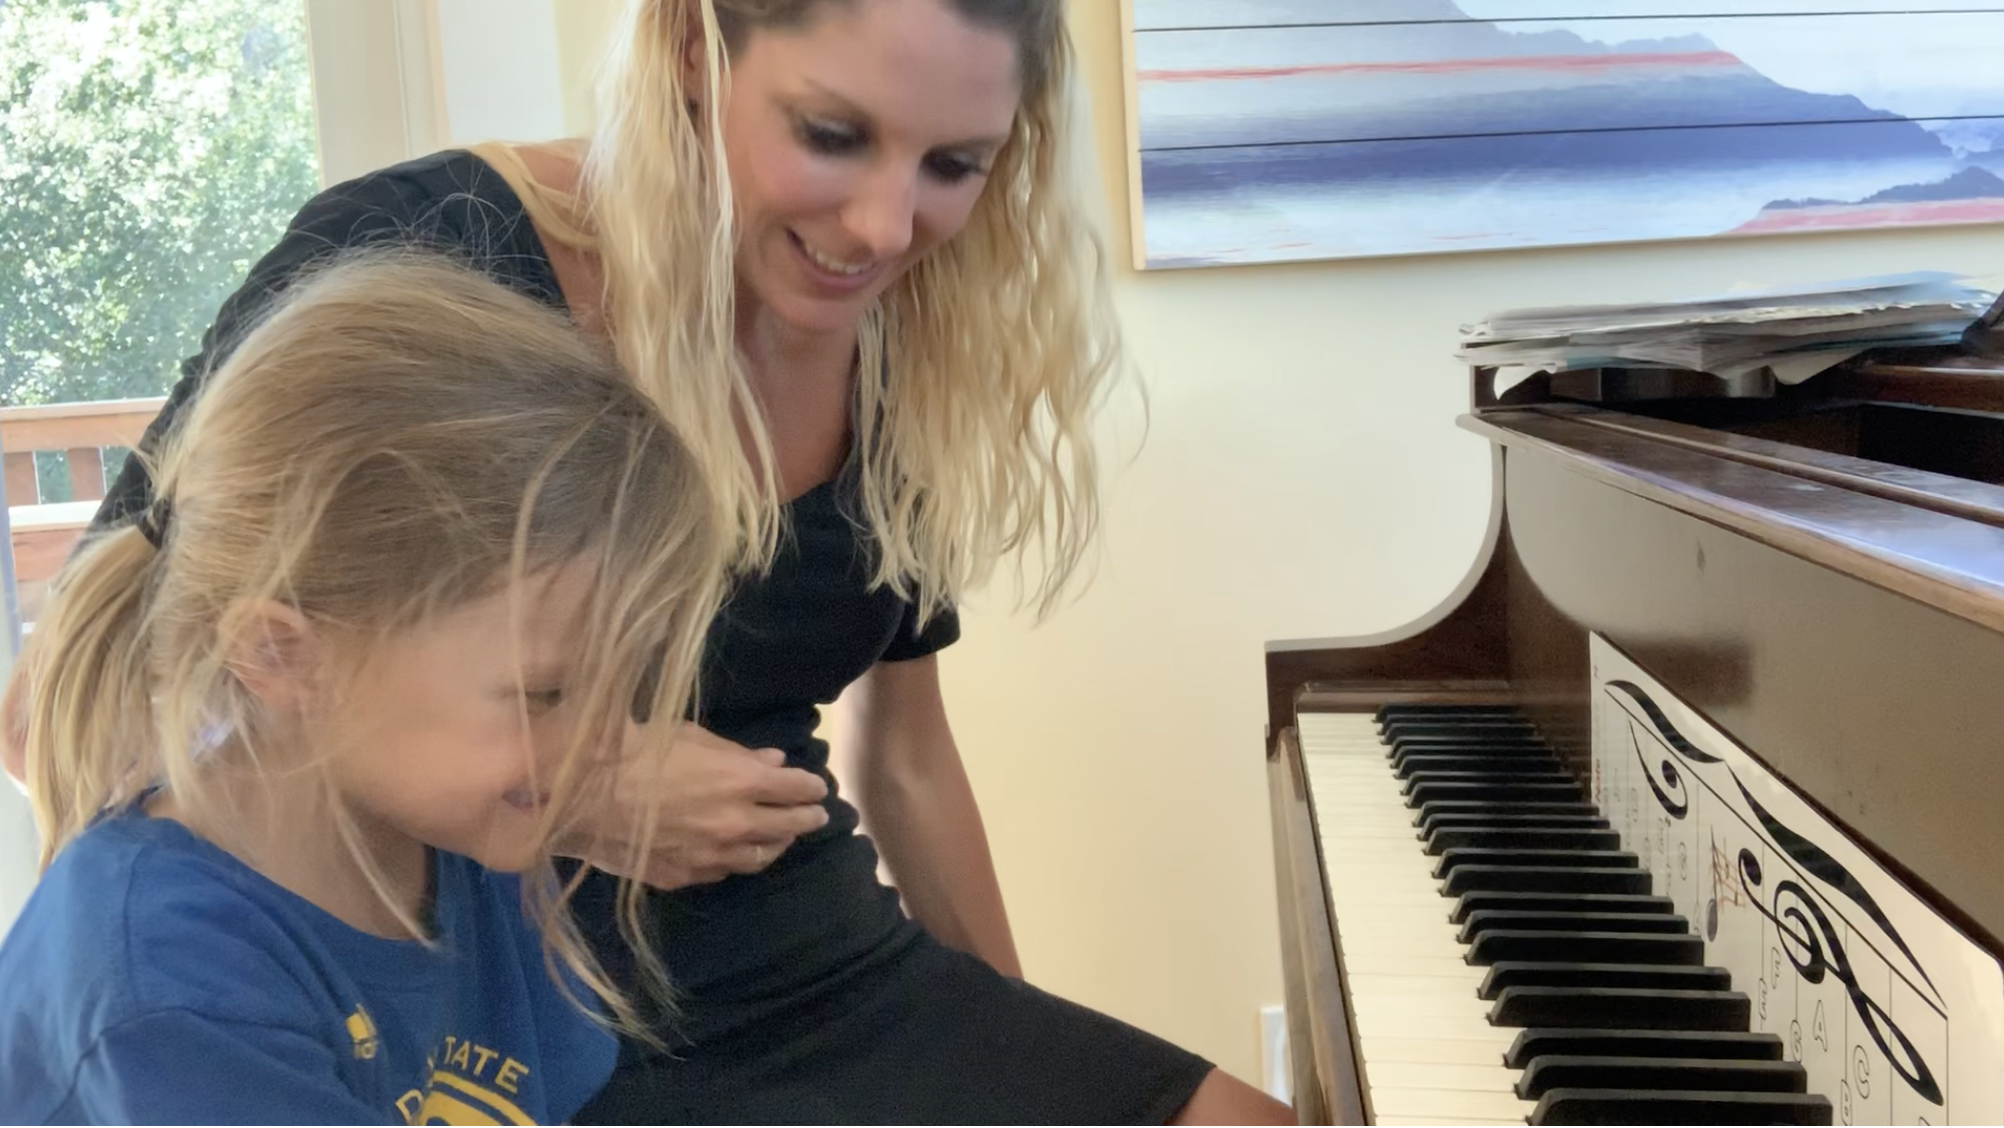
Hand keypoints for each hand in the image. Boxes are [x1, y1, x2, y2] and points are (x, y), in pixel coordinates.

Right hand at [558, 722, 829, 889]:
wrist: (582, 792)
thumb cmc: (637, 749)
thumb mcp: (692, 737)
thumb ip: (737, 753)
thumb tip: (773, 759)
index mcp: (743, 781)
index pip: (796, 787)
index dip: (810, 786)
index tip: (815, 785)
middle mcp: (735, 823)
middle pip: (789, 825)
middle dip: (807, 818)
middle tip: (816, 816)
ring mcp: (710, 855)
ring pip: (760, 857)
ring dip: (776, 845)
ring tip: (782, 838)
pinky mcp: (683, 876)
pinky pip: (722, 871)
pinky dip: (734, 860)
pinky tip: (736, 854)